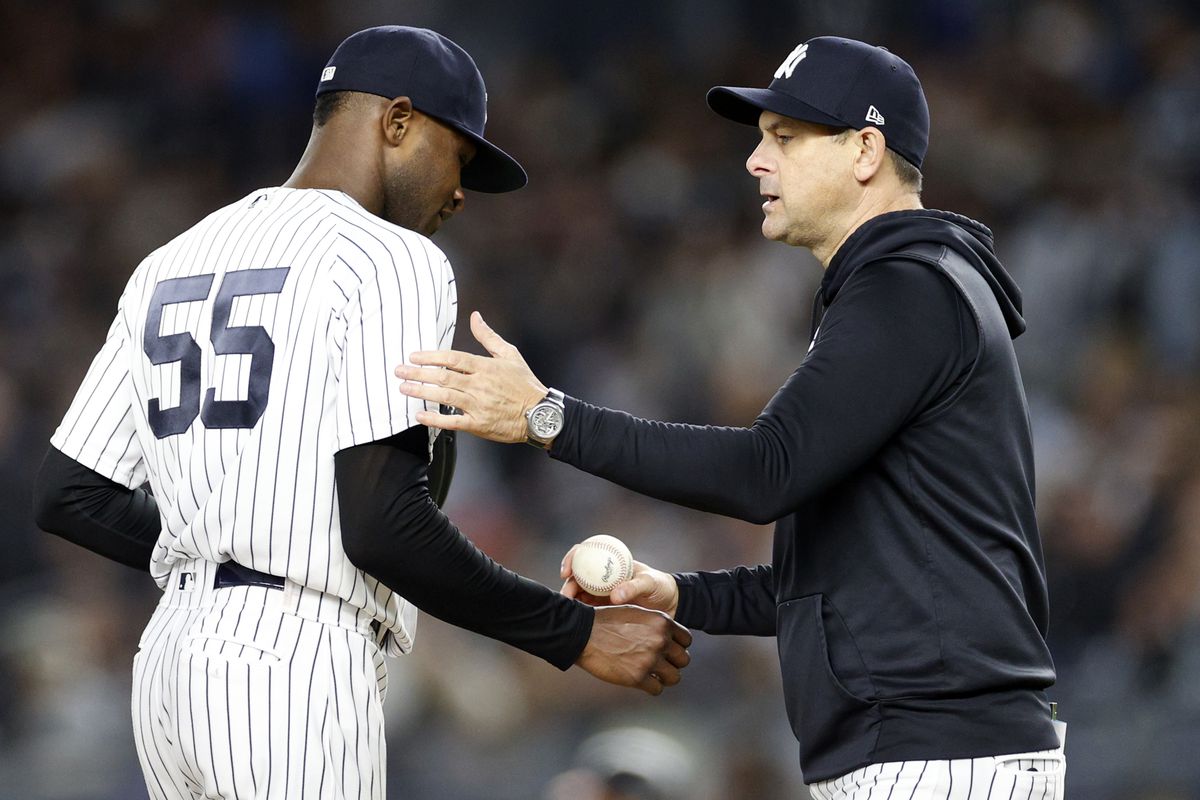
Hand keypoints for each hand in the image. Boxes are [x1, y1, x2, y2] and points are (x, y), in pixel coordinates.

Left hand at [394, 312, 546, 442]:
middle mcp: (479, 385)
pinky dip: (435, 419)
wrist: (540, 414)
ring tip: (404, 389)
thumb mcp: (510, 354)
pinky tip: (420, 415)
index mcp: (485, 367)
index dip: (430, 357)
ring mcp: (478, 406)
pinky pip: (452, 422)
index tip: (413, 356)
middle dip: (418, 374)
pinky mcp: (479, 424)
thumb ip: (488, 337)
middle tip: (399, 371)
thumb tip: (475, 317)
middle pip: (443, 377)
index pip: (452, 358)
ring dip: (421, 392)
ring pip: (444, 397)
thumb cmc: (525, 385)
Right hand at [561, 547, 680, 617]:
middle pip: (576, 576)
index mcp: (610, 562)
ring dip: (572, 603)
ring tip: (571, 614)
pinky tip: (580, 625)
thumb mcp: (650, 583)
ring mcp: (601, 592)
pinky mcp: (603, 609)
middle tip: (567, 599)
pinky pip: (588, 610)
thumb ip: (634, 587)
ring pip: (579, 594)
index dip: (571, 559)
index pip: (584, 553)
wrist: (669, 605)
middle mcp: (602, 576)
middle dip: (567, 586)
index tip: (567, 572)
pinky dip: (581, 615)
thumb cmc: (660, 587)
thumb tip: (615, 596)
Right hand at [576, 605, 691, 694]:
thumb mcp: (636, 613)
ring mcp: (650, 659)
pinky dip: (651, 687)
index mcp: (662, 622)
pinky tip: (641, 681)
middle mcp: (660, 640)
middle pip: (683, 660)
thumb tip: (667, 637)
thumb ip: (655, 625)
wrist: (583, 633)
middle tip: (661, 664)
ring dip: (664, 678)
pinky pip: (657, 689)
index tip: (668, 651)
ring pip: (674, 677)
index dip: (678, 646)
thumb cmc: (606, 621)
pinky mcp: (638, 677)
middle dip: (673, 663)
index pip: (686, 640)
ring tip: (653, 675)